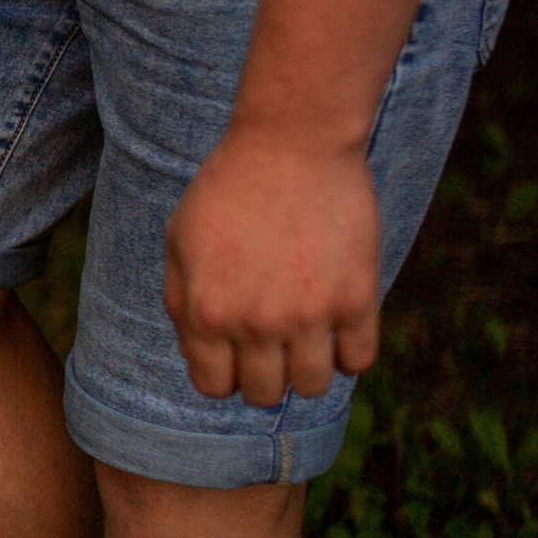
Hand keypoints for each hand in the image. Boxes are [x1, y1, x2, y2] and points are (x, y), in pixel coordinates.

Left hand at [163, 126, 382, 408]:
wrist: (290, 144)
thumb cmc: (228, 188)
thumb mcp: (179, 241)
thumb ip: (182, 301)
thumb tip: (194, 353)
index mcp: (206, 312)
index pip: (213, 387)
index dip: (221, 373)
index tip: (232, 351)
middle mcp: (255, 323)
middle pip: (263, 393)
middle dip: (261, 374)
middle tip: (269, 342)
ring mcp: (309, 315)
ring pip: (312, 387)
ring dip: (305, 368)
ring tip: (303, 335)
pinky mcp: (357, 300)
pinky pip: (358, 361)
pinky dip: (347, 353)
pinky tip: (336, 324)